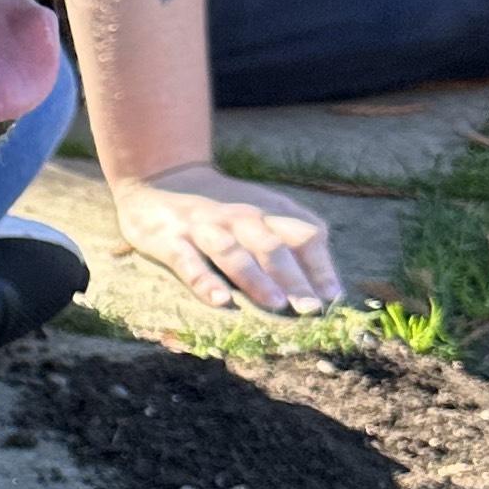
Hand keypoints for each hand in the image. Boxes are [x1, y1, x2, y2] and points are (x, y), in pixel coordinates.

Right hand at [110, 163, 339, 316]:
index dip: (321, 266)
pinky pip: (189, 262)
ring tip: (276, 304)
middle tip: (311, 310)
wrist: (156, 179)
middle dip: (295, 279)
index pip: (304, 235)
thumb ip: (289, 239)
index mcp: (267, 212)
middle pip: (273, 246)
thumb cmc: (218, 209)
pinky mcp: (170, 239)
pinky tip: (220, 301)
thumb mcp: (259, 214)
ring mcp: (205, 227)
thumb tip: (325, 285)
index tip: (332, 297)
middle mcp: (240, 217)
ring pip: (234, 253)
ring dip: (257, 279)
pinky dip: (204, 281)